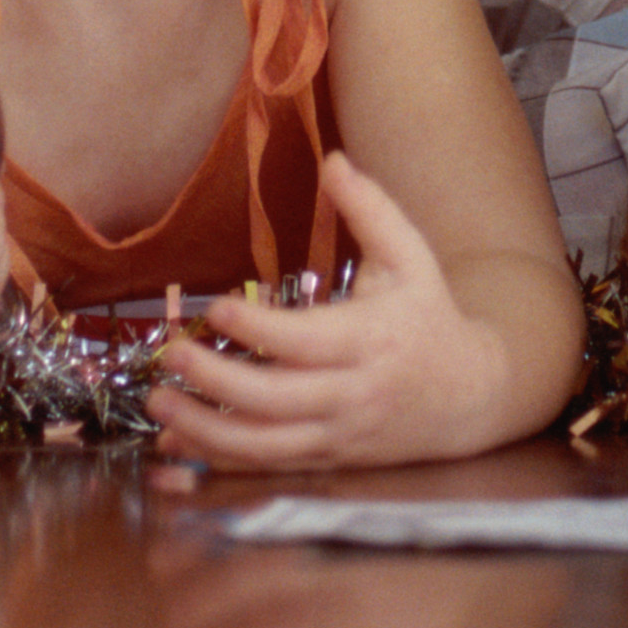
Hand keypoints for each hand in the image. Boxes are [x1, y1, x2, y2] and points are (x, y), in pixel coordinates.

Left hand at [147, 157, 513, 472]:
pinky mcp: (328, 460)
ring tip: (158, 405)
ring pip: (265, 445)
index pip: (306, 341)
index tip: (213, 309)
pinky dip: (219, 462)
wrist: (470, 397)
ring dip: (206, 430)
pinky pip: (267, 468)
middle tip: (171, 356)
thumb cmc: (430, 316)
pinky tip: (175, 447)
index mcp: (371, 339)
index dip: (257, 330)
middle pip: (277, 399)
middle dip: (217, 381)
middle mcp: (353, 393)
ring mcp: (338, 433)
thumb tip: (333, 160)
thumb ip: (371, 209)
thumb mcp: (411, 257)